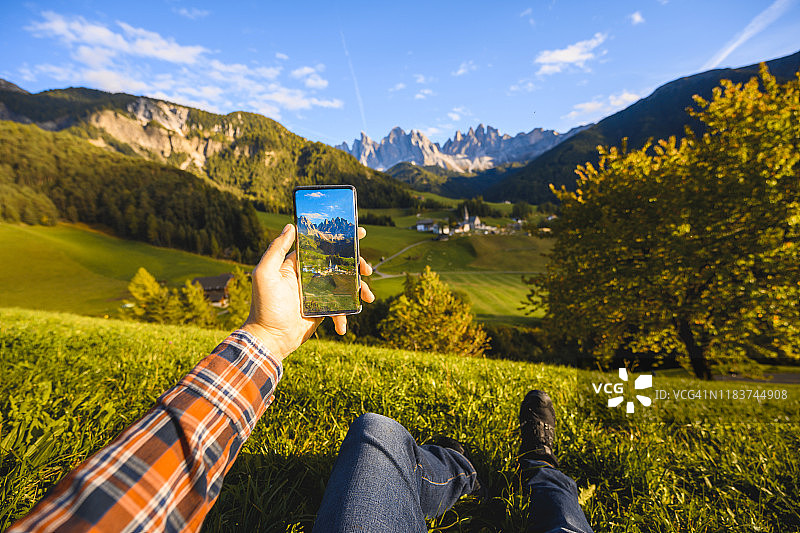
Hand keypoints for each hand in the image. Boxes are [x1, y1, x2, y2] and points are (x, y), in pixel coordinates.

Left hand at [241, 223, 374, 360]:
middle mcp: (309, 276)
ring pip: (345, 284)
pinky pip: (341, 307)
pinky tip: (341, 327)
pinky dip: (346, 315)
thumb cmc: (265, 305)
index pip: (321, 245)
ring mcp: (318, 293)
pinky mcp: (323, 310)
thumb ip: (276, 249)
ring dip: (360, 288)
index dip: (340, 238)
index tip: (359, 232)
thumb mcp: (265, 273)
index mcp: (297, 264)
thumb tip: (290, 226)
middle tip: (367, 269)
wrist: (270, 339)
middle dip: (357, 264)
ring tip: (368, 296)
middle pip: (339, 263)